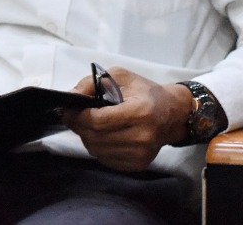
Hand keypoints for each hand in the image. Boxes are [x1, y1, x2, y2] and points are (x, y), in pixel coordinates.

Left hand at [64, 67, 192, 171]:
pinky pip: (105, 159)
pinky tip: (106, 136)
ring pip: (96, 150)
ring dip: (88, 137)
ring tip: (93, 125)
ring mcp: (140, 153)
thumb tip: (71, 97)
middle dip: (79, 126)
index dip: (78, 116)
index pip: (98, 121)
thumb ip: (93, 83)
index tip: (69, 110)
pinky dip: (99, 147)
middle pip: (95, 137)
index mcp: (140, 112)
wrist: (173, 114)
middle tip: (75, 117)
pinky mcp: (138, 164)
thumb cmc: (147, 93)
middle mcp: (142, 136)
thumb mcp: (122, 77)